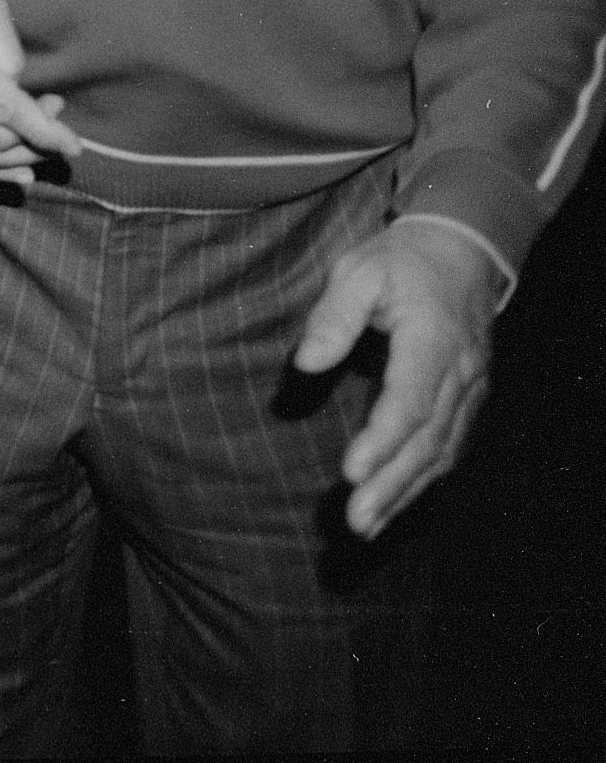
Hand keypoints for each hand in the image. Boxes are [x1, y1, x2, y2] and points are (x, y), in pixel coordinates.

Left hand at [292, 216, 500, 538]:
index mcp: (433, 340)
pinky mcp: (469, 399)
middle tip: (355, 520)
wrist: (464, 252)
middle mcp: (461, 374)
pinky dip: (424, 478)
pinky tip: (397, 502)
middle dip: (390, 484)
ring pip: (441, 451)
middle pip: (427, 440)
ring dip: (406, 492)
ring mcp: (471, 390)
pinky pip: (449, 446)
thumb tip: (305, 362)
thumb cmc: (403, 261)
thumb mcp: (360, 270)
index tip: (352, 473)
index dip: (383, 441)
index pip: (411, 401)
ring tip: (368, 524)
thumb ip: (333, 315)